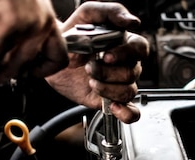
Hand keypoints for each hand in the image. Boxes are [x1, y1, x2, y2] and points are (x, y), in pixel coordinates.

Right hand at [0, 0, 68, 94]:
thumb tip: (0, 68)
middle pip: (27, 67)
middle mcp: (41, 21)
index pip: (57, 58)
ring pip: (8, 66)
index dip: (40, 72)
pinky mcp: (6, 21)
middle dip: (0, 77)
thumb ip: (9, 40)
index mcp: (46, 18)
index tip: (25, 75)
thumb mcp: (5, 14)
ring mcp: (27, 22)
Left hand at [45, 2, 149, 123]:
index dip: (126, 54)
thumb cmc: (73, 34)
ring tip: (91, 82)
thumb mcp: (89, 14)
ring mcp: (119, 84)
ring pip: (129, 91)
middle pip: (132, 73)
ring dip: (108, 89)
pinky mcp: (111, 100)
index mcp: (125, 44)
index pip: (140, 49)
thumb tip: (132, 21)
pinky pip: (131, 112)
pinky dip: (126, 113)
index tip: (107, 55)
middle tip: (90, 68)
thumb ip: (111, 12)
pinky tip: (115, 107)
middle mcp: (125, 65)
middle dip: (108, 72)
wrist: (54, 56)